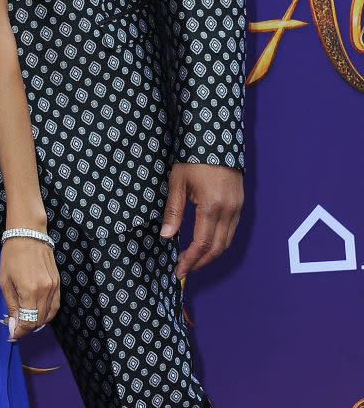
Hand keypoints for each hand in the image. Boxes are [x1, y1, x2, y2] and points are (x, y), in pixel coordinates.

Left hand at [0, 238, 59, 340]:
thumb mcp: (4, 281)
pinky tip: (35, 310)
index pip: (28, 323)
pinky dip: (46, 312)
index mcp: (30, 291)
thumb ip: (11, 305)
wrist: (28, 232)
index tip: (11, 335)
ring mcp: (54, 286)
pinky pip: (55, 305)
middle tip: (14, 326)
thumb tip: (14, 325)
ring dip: (36, 322)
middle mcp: (46, 291)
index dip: (19, 332)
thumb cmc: (12, 254)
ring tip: (23, 319)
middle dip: (26, 328)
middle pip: (39, 321)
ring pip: (49, 315)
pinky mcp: (58, 282)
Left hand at [160, 162, 242, 278]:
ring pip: (227, 241)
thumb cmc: (192, 157)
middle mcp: (230, 210)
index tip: (179, 270)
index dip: (191, 260)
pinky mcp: (240, 202)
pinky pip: (232, 230)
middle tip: (184, 268)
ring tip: (192, 259)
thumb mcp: (178, 182)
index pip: (202, 243)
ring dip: (210, 254)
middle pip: (218, 248)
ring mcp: (238, 206)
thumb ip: (173, 211)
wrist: (215, 137)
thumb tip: (166, 236)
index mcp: (213, 206)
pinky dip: (219, 241)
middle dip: (200, 262)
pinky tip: (205, 242)